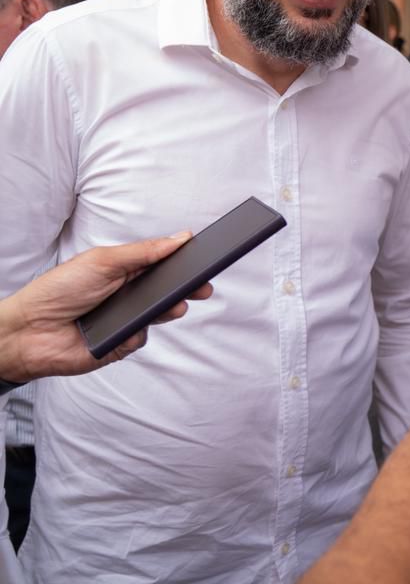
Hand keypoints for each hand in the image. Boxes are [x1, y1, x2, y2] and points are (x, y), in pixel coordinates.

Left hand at [0, 234, 212, 381]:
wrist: (29, 331)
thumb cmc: (58, 290)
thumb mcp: (104, 261)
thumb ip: (144, 252)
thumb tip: (179, 239)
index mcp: (127, 270)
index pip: (163, 263)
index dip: (184, 261)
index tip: (205, 256)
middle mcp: (130, 294)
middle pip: (169, 290)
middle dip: (188, 288)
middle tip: (203, 287)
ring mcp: (127, 320)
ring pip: (161, 315)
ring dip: (168, 311)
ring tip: (174, 307)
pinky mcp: (121, 344)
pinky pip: (141, 339)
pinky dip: (134, 335)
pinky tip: (119, 331)